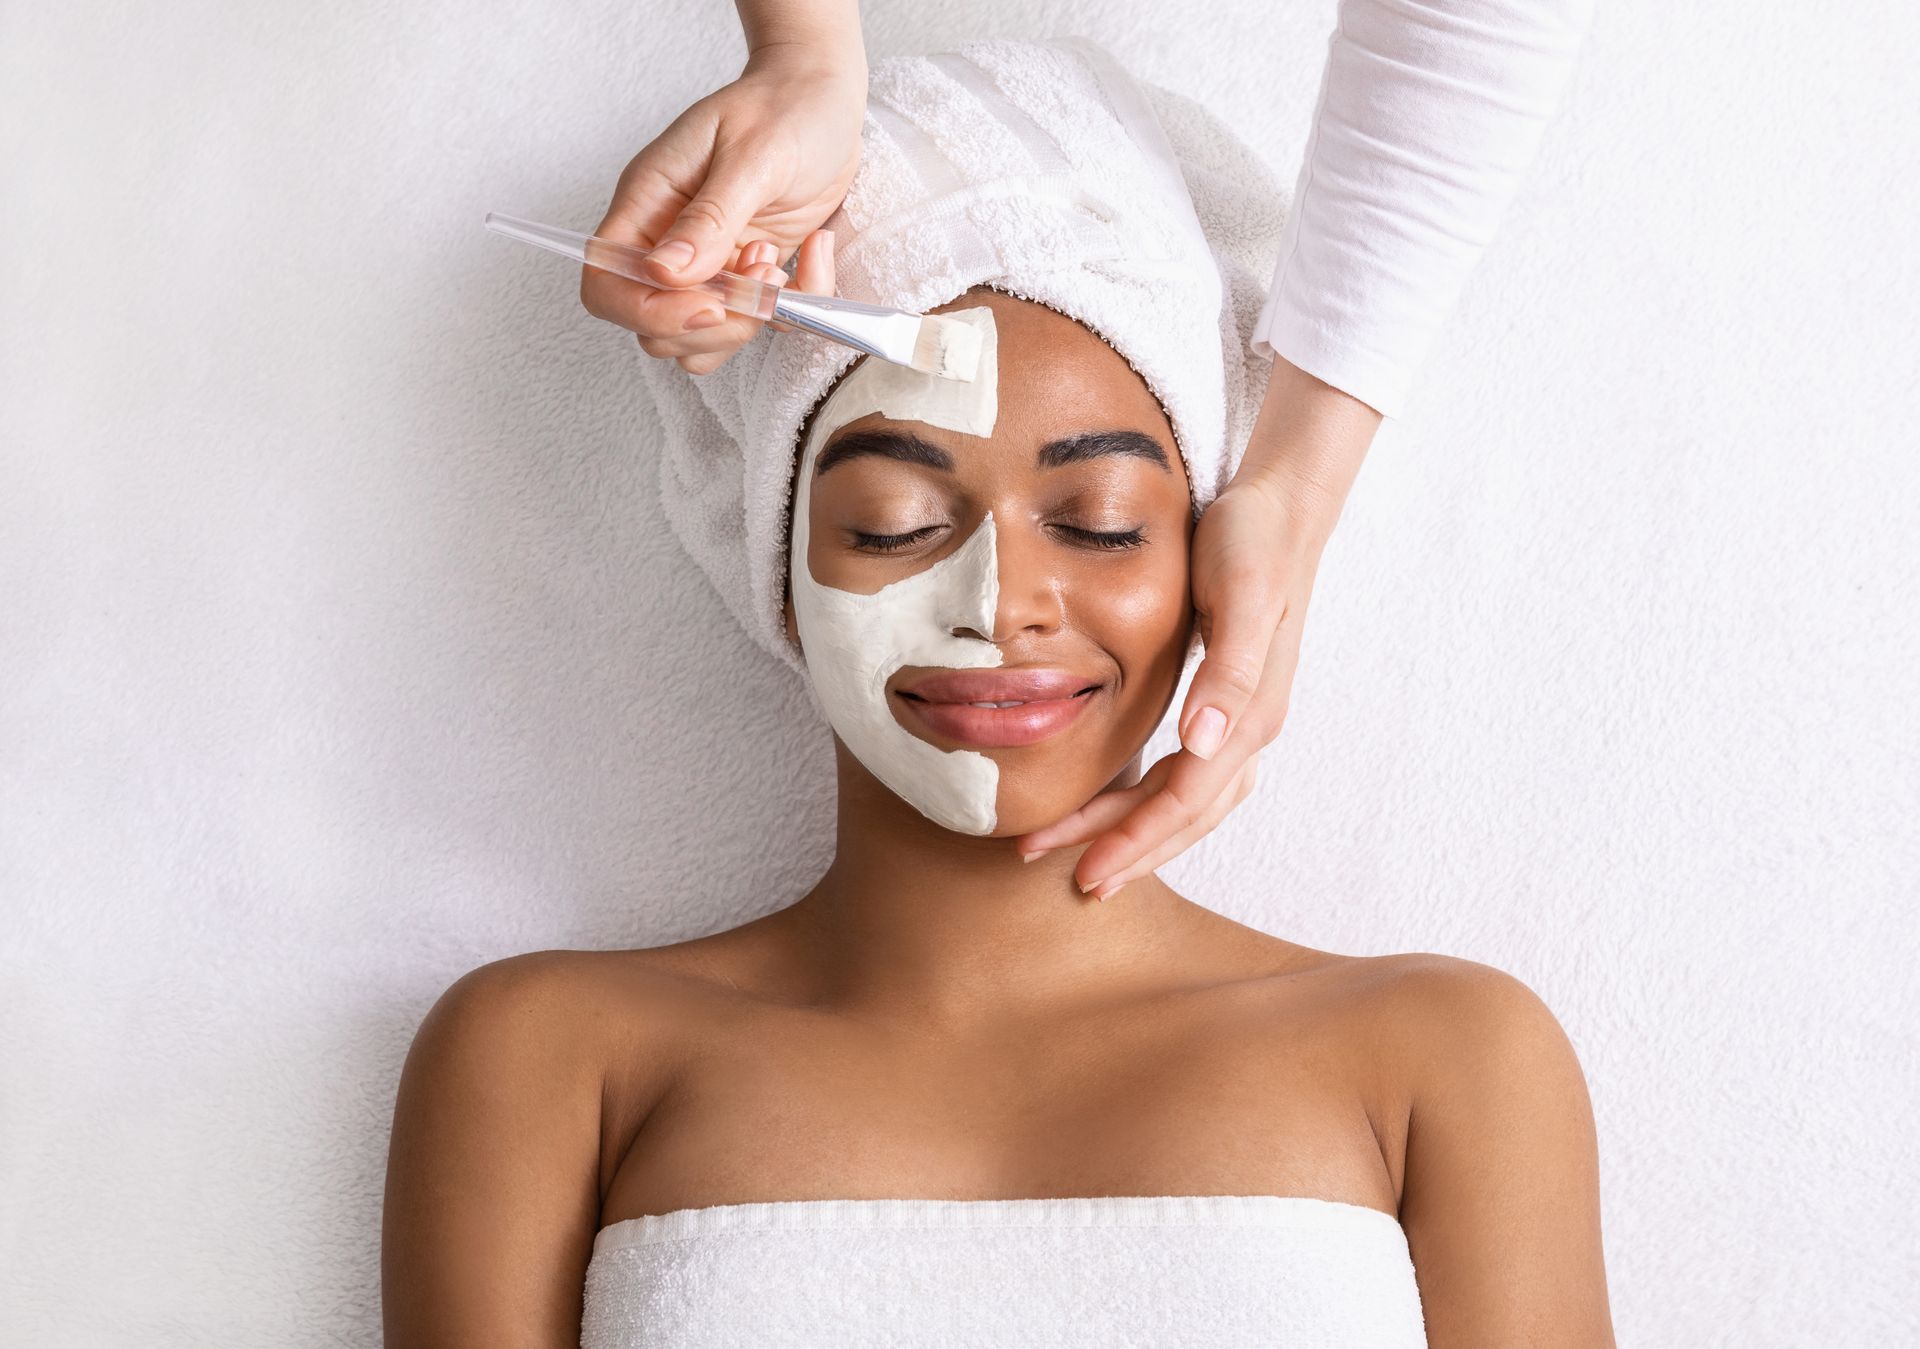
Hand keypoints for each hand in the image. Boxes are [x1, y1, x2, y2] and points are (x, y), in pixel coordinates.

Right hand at [578, 49, 865, 374]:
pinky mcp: (749, 277)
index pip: (606, 281)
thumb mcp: (751, 155)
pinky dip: (792, 311)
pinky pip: (757, 325)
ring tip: (775, 263)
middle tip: (760, 275)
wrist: (824, 99)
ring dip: (746, 324)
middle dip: (711, 325)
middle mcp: (669, 241)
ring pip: (699, 341)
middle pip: (653, 326)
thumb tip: (666, 273)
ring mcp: (709, 265)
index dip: (647, 311)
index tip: (710, 306)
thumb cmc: (784, 108)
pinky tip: (811, 255)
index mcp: (648, 203)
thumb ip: (710, 218)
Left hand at [1012, 357, 1380, 899]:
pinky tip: (1120, 808)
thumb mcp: (1240, 594)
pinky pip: (1191, 777)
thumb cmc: (1252, 542)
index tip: (1086, 867)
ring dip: (1142, 835)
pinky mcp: (1227, 705)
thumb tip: (1205, 743)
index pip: (1189, 798)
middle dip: (1132, 851)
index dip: (1138, 837)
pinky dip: (1156, 803)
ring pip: (1192, 803)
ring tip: (1085, 858)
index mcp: (1252, 712)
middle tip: (1073, 882)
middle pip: (1189, 814)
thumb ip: (1228, 670)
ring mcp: (1242, 720)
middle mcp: (1250, 727)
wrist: (1281, 509)